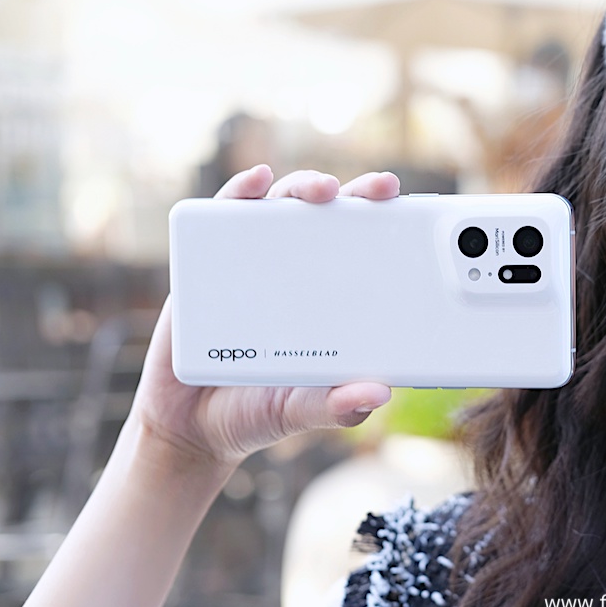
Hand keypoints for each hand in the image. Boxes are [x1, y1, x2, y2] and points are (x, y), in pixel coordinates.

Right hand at [128, 165, 399, 471]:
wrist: (191, 425)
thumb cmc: (258, 410)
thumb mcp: (304, 410)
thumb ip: (336, 406)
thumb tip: (378, 394)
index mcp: (329, 300)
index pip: (366, 251)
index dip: (390, 226)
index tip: (414, 211)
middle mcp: (296, 272)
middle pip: (330, 218)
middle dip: (359, 194)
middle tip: (381, 188)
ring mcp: (253, 263)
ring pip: (282, 208)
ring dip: (304, 188)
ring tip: (322, 190)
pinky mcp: (207, 263)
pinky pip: (223, 216)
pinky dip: (240, 191)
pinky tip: (256, 180)